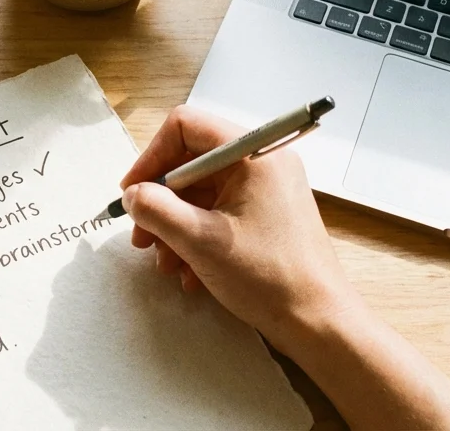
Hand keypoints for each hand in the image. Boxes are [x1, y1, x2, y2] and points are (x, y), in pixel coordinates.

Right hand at [120, 105, 360, 354]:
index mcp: (253, 154)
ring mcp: (266, 191)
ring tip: (165, 264)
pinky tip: (189, 273)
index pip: (187, 127)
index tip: (132, 193)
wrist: (317, 321)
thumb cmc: (267, 276)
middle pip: (192, 164)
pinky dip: (197, 239)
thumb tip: (132, 195)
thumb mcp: (199, 240)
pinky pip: (219, 214)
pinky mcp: (266, 216)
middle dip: (161, 202)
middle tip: (141, 236)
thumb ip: (156, 210)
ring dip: (175, 228)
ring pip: (202, 194)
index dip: (152, 157)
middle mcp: (262, 164)